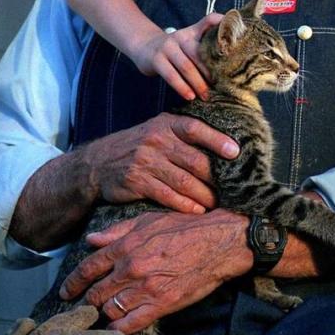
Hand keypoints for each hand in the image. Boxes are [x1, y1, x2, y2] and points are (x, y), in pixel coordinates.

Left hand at [59, 209, 252, 334]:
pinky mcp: (161, 304)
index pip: (89, 267)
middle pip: (96, 293)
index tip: (67, 290)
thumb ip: (118, 230)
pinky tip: (116, 328)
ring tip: (103, 314)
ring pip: (110, 309)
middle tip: (83, 305)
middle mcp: (131, 268)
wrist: (220, 241)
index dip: (74, 282)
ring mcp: (146, 288)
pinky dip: (118, 329)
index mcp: (127, 245)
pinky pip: (130, 324)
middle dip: (87, 300)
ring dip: (104, 313)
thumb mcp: (150, 220)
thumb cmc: (187, 227)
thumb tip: (91, 239)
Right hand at [82, 112, 239, 213]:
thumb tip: (224, 143)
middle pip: (194, 160)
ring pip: (184, 182)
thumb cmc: (139, 146)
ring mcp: (145, 161)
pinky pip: (168, 196)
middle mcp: (156, 140)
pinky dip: (186, 205)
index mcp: (166, 124)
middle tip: (233, 189)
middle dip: (216, 177)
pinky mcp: (137, 181)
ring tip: (218, 203)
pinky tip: (198, 210)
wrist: (98, 163)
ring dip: (205, 195)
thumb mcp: (158, 129)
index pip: (195, 129)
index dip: (217, 140)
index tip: (236, 152)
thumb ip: (184, 133)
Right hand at [128, 13, 222, 100]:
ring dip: (198, 83)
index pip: (208, 20)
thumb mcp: (190, 41)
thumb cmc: (175, 49)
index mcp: (192, 31)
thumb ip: (207, 46)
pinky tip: (190, 96)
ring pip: (186, 66)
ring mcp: (168, 47)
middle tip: (222, 86)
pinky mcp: (157, 59)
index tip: (236, 36)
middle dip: (211, 70)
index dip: (221, 22)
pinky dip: (182, 87)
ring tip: (206, 96)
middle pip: (199, 52)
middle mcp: (181, 37)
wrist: (144, 47)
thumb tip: (230, 62)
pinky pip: (171, 75)